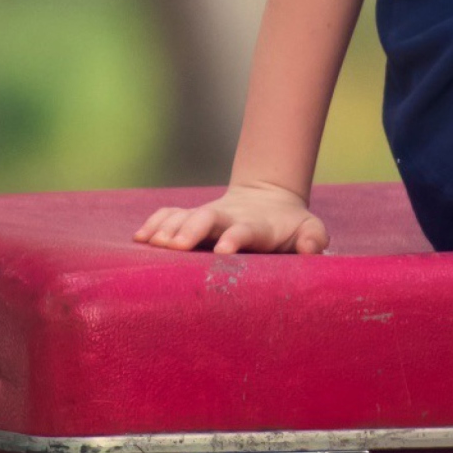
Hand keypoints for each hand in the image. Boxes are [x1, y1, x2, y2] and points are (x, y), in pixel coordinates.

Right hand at [133, 183, 328, 254]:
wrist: (269, 202)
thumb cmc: (290, 228)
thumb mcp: (309, 230)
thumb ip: (314, 239)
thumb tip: (310, 249)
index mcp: (257, 226)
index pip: (246, 229)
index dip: (236, 237)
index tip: (224, 249)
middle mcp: (228, 218)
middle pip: (207, 217)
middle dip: (191, 228)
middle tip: (176, 246)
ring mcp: (207, 216)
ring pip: (184, 216)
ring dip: (168, 228)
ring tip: (151, 244)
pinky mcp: (191, 219)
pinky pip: (169, 215)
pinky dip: (154, 223)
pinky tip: (138, 238)